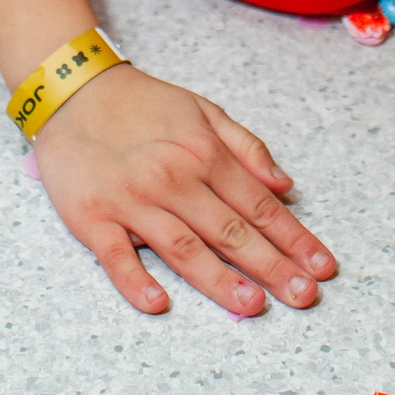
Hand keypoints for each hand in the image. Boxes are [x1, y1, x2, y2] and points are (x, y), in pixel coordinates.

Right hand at [32, 64, 335, 316]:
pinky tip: (159, 303)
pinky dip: (137, 281)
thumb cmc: (141, 103)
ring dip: (221, 280)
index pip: (259, 205)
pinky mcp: (93, 218)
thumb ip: (246, 146)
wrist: (72, 89)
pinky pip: (117, 257)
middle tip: (305, 295)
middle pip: (231, 232)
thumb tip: (285, 184)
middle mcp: (173, 178)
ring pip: (184, 248)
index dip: (294, 238)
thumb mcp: (202, 109)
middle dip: (273, 266)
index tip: (322, 266)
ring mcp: (132, 201)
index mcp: (203, 153)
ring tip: (254, 305)